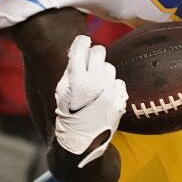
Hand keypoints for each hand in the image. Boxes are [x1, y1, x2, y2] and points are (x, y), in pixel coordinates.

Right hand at [54, 35, 126, 168]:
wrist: (81, 140)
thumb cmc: (67, 113)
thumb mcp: (61, 91)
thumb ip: (70, 70)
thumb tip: (78, 50)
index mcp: (76, 79)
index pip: (82, 47)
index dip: (81, 42)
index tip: (82, 41)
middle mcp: (95, 83)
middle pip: (100, 52)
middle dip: (94, 54)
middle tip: (90, 60)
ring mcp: (109, 91)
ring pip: (110, 67)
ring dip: (102, 71)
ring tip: (94, 83)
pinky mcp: (120, 100)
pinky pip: (118, 83)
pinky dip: (112, 86)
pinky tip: (103, 95)